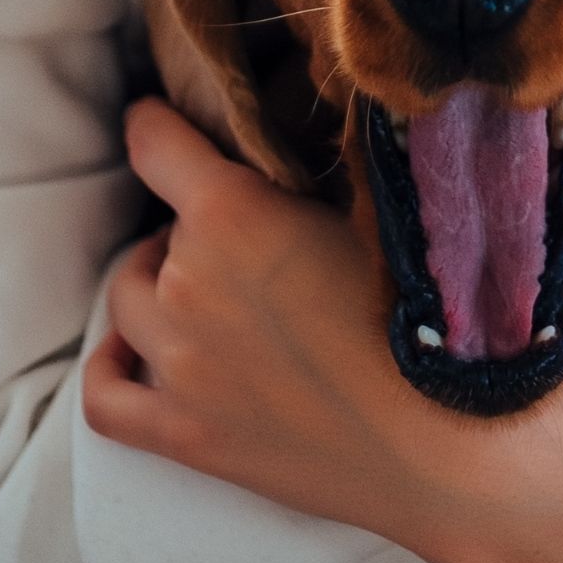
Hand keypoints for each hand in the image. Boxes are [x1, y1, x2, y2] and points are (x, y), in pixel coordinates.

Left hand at [83, 99, 562, 562]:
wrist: (459, 444)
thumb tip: (303, 131)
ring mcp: (180, 367)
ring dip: (165, 281)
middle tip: (260, 236)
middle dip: (199, 222)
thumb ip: (327, 163)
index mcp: (235, 213)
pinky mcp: (186, 437)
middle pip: (160, 229)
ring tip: (218, 289)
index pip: (155, 142)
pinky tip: (143, 351)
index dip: (160, 123)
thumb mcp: (385, 207)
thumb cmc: (438, 314)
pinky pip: (104, 396)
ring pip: (130, 297)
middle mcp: (190, 285)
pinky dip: (114, 362)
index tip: (163, 118)